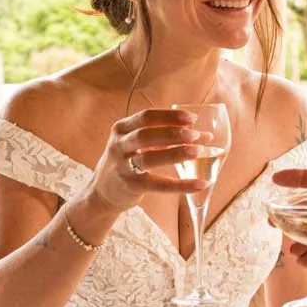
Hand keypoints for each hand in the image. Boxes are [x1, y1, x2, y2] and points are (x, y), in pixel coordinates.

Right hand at [88, 108, 213, 210]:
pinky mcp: (130, 186)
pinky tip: (200, 184)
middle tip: (195, 135)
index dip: (169, 116)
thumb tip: (204, 135)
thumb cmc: (128, 161)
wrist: (103, 191)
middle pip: (146, 135)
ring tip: (198, 151)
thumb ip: (163, 136)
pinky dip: (180, 185)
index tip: (191, 118)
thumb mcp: (136, 143)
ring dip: (175, 154)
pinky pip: (157, 184)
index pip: (146, 117)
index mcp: (122, 128)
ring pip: (149, 158)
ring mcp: (122, 166)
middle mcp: (119, 145)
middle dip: (172, 133)